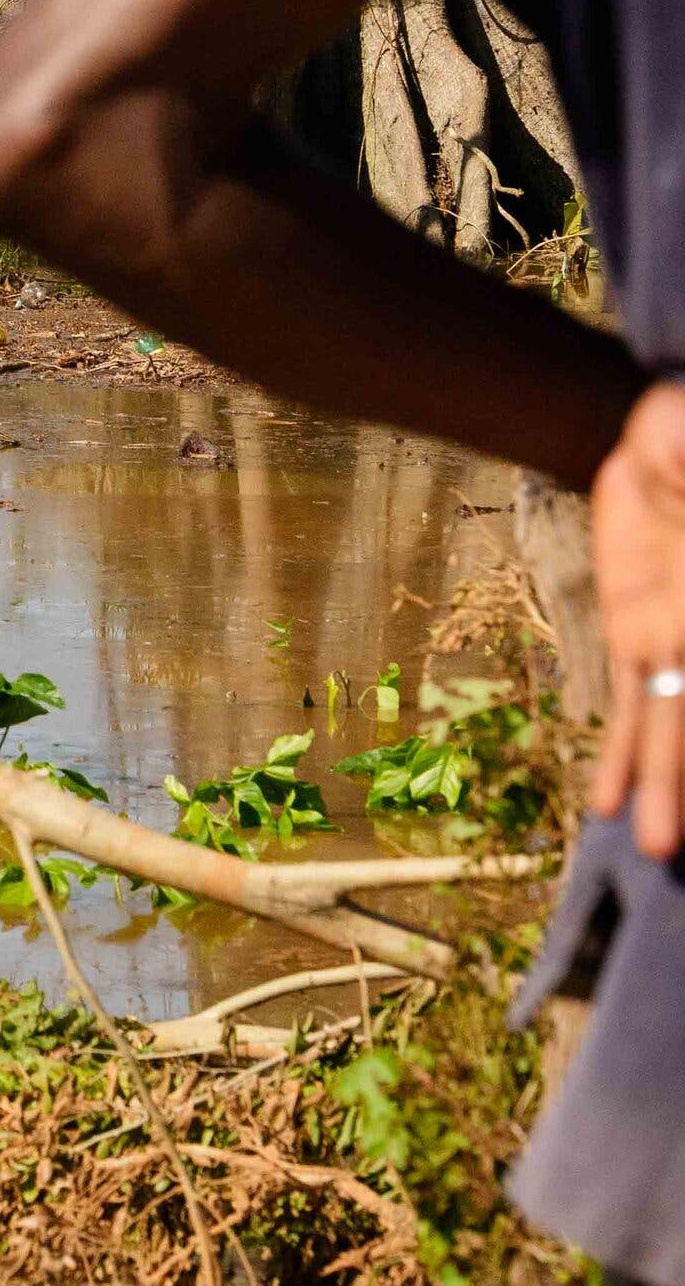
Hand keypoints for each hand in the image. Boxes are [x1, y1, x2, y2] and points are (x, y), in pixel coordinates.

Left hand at [590, 379, 684, 854]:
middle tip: (674, 849)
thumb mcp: (683, 446)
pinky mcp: (633, 633)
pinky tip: (607, 803)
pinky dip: (622, 754)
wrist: (663, 437)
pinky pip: (629, 701)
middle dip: (684, 781)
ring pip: (666, 722)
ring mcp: (670, 638)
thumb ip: (679, 460)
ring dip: (661, 784)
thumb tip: (667, 465)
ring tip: (657, 846)